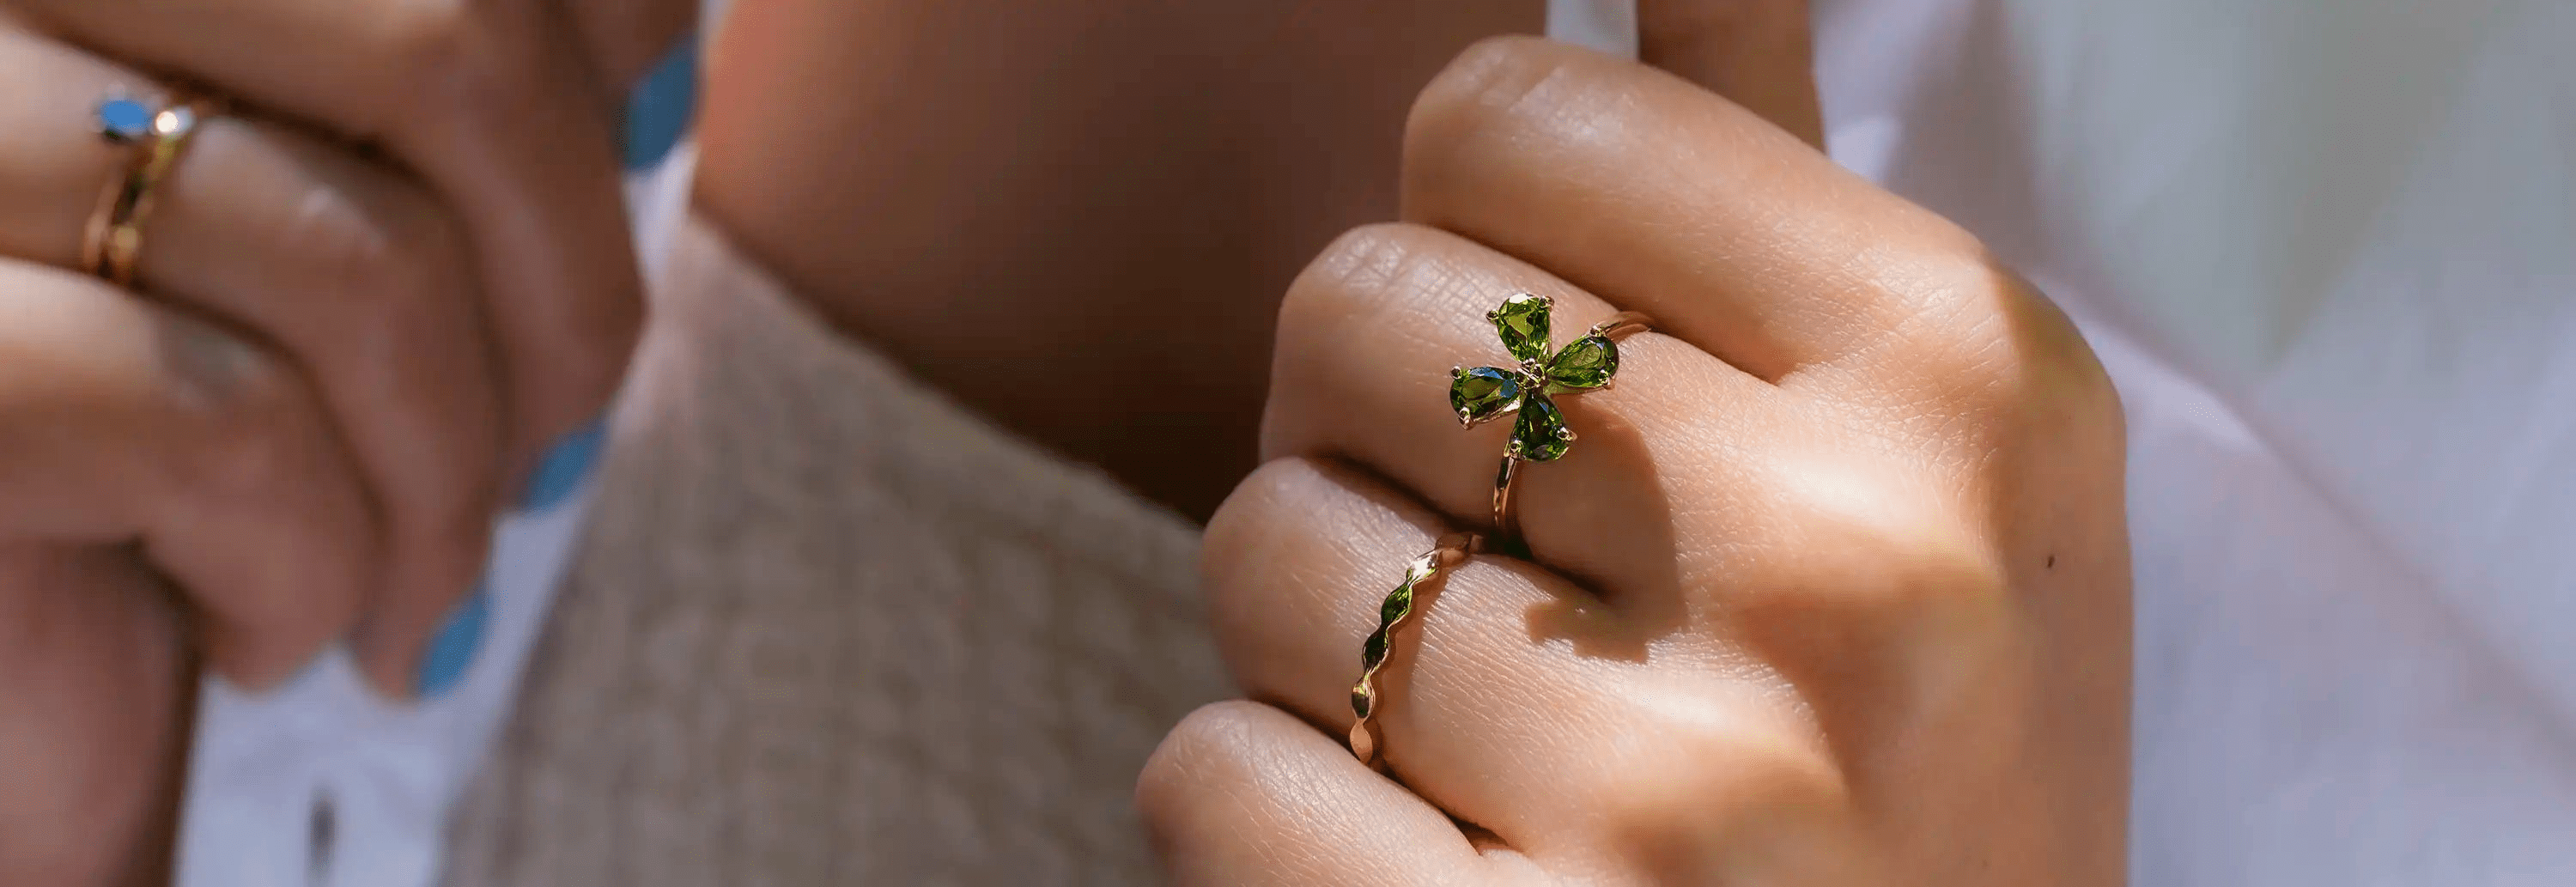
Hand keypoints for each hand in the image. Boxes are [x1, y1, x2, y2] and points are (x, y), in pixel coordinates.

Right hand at [0, 1, 685, 880]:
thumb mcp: (345, 232)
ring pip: (365, 270)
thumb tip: (658, 81)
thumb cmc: (171, 463)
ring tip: (408, 592)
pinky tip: (256, 639)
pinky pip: (224, 436)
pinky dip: (305, 577)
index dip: (619, 38)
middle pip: (454, 55)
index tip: (633, 171)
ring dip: (447, 488)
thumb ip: (467, 102)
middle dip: (572, 298)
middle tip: (551, 455)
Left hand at [1138, 33, 2128, 886]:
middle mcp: (1850, 562)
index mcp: (1958, 372)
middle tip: (1510, 569)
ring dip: (1321, 636)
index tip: (1552, 367)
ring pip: (1260, 544)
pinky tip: (1434, 858)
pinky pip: (1205, 772)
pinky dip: (1266, 813)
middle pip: (1351, 302)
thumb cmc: (1903, 750)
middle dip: (1375, 430)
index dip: (1470, 234)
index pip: (1505, 109)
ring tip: (1498, 735)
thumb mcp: (1918, 446)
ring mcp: (1688, 790)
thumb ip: (1754, 165)